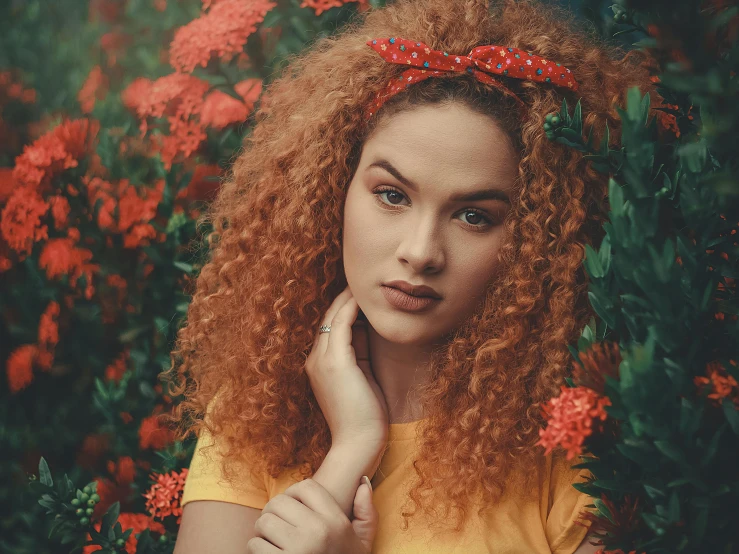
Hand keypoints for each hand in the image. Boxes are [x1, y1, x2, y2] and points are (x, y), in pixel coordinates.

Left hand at [247, 478, 377, 553]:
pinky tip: (269, 552)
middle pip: (279, 501)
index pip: (306, 487)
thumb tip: (362, 482)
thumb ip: (366, 512)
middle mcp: (318, 532)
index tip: (293, 506)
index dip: (294, 492)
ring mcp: (298, 549)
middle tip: (279, 523)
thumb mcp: (363, 543)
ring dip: (263, 530)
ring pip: (264, 521)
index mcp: (336, 523)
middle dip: (274, 511)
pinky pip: (255, 544)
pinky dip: (257, 548)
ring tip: (272, 537)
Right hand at [305, 286, 388, 451]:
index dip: (343, 308)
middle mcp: (314, 360)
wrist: (358, 445)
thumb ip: (360, 352)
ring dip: (347, 298)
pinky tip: (363, 298)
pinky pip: (341, 325)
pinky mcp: (336, 363)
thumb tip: (367, 327)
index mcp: (319, 365)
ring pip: (332, 317)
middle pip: (327, 318)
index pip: (329, 328)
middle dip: (343, 298)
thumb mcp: (361, 377)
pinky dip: (352, 308)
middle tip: (360, 280)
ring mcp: (322, 361)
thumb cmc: (364, 417)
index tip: (359, 293)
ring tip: (362, 283)